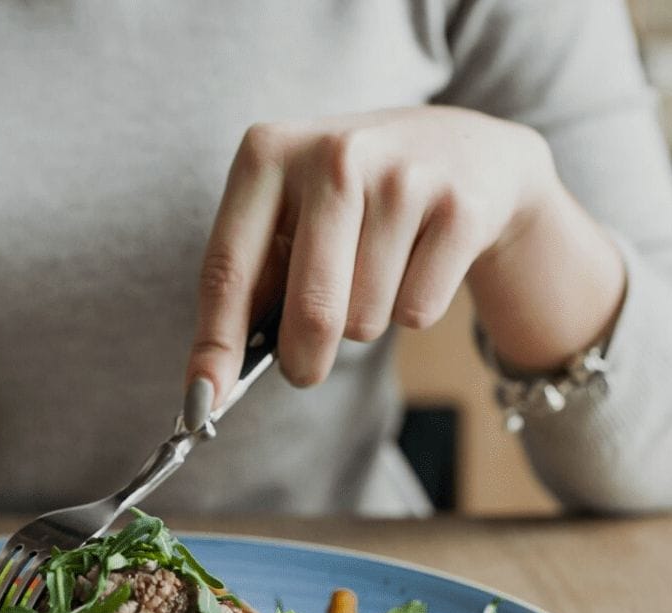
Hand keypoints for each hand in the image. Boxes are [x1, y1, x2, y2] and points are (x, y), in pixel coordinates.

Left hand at [184, 106, 623, 403]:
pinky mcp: (460, 209)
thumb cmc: (355, 199)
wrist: (468, 150)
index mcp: (268, 152)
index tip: (203, 402)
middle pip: (310, 310)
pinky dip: (413, 308)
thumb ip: (253, 282)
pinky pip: (416, 312)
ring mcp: (403, 178)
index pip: (228, 269)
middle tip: (304, 367)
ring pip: (365, 320)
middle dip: (303, 360)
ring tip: (379, 269)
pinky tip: (420, 260)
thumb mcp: (291, 213)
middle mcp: (334, 155)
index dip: (216, 345)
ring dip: (365, 320)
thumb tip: (212, 384)